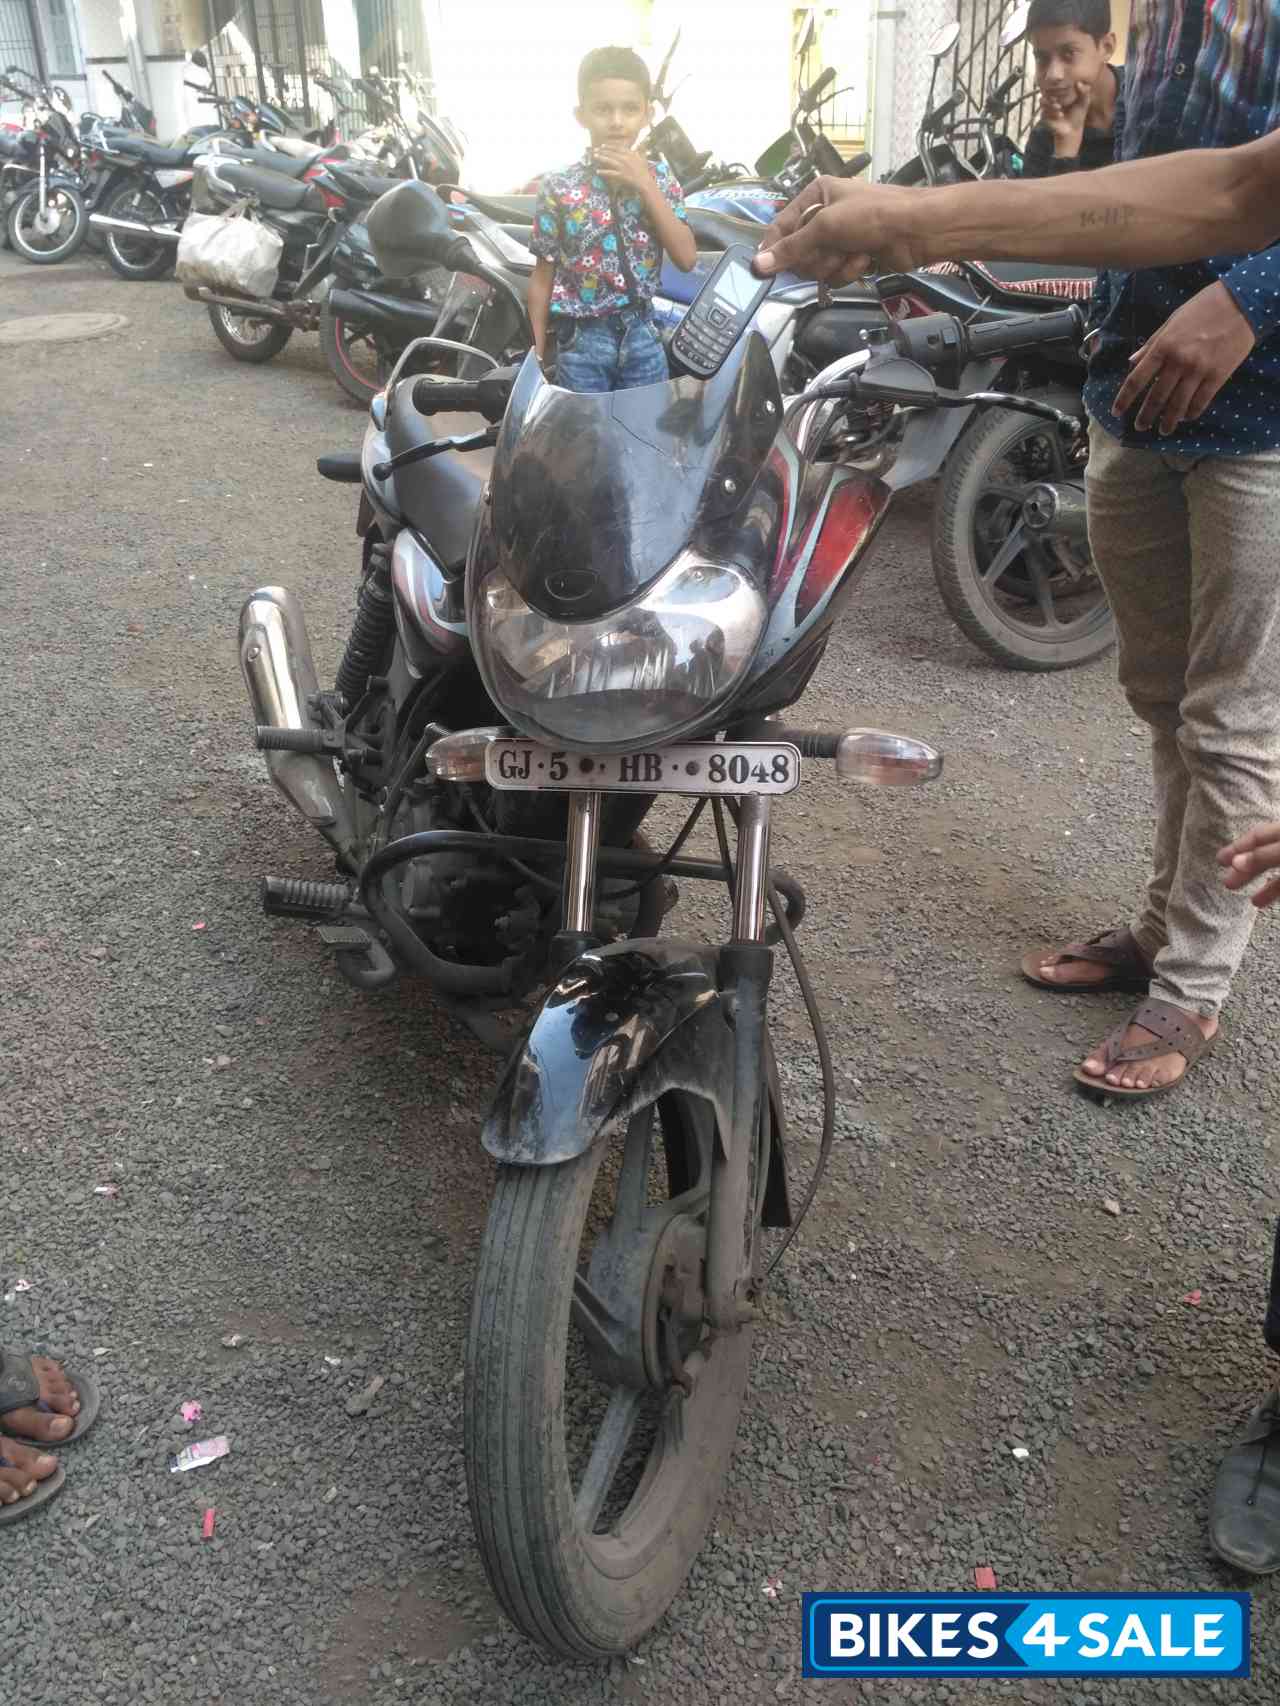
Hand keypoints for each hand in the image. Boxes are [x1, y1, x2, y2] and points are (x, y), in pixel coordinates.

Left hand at [592, 146, 653, 196]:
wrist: (645, 182)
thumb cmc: (644, 171)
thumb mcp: (642, 158)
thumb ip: (639, 150)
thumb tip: (638, 145)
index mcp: (630, 154)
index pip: (617, 148)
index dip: (609, 146)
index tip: (603, 146)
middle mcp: (625, 159)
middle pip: (612, 153)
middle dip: (602, 151)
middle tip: (595, 150)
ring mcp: (623, 167)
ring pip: (610, 161)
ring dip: (601, 158)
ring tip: (594, 156)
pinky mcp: (621, 175)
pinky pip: (610, 173)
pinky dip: (604, 172)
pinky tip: (598, 171)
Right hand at [753, 176, 925, 284]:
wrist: (916, 230)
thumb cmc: (873, 215)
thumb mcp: (826, 226)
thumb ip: (792, 248)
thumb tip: (758, 264)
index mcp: (815, 196)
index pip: (781, 226)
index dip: (774, 248)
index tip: (764, 269)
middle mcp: (824, 215)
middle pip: (798, 252)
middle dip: (817, 257)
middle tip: (832, 250)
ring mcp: (839, 238)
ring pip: (817, 267)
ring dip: (836, 265)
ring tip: (854, 252)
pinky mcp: (852, 257)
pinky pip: (835, 274)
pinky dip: (850, 270)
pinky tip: (865, 259)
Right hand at [1040, 83, 1088, 155]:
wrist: (1072, 131)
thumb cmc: (1078, 115)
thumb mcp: (1084, 102)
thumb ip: (1084, 92)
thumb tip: (1078, 82)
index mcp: (1060, 93)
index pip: (1055, 84)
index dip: (1057, 83)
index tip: (1065, 85)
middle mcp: (1052, 99)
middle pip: (1046, 90)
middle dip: (1052, 92)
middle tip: (1060, 96)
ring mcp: (1047, 108)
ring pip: (1042, 100)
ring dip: (1050, 104)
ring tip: (1059, 107)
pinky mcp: (1044, 117)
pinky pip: (1043, 112)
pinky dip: (1051, 113)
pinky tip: (1060, 115)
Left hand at [1112, 279, 1255, 432]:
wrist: (1241, 303)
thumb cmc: (1203, 308)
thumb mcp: (1172, 321)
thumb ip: (1151, 344)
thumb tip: (1132, 361)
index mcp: (1163, 346)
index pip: (1136, 380)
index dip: (1124, 399)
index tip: (1117, 412)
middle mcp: (1178, 361)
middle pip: (1156, 398)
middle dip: (1146, 416)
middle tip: (1140, 427)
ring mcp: (1199, 370)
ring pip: (1178, 405)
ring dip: (1168, 422)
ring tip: (1163, 430)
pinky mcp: (1218, 376)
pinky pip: (1201, 402)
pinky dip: (1191, 413)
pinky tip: (1186, 418)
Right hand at [1219, 824, 1279, 907]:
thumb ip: (1263, 856)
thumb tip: (1236, 862)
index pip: (1258, 836)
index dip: (1238, 847)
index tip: (1220, 861)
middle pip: (1266, 855)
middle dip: (1246, 869)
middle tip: (1228, 883)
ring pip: (1279, 872)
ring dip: (1266, 887)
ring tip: (1253, 901)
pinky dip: (1277, 892)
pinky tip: (1268, 902)